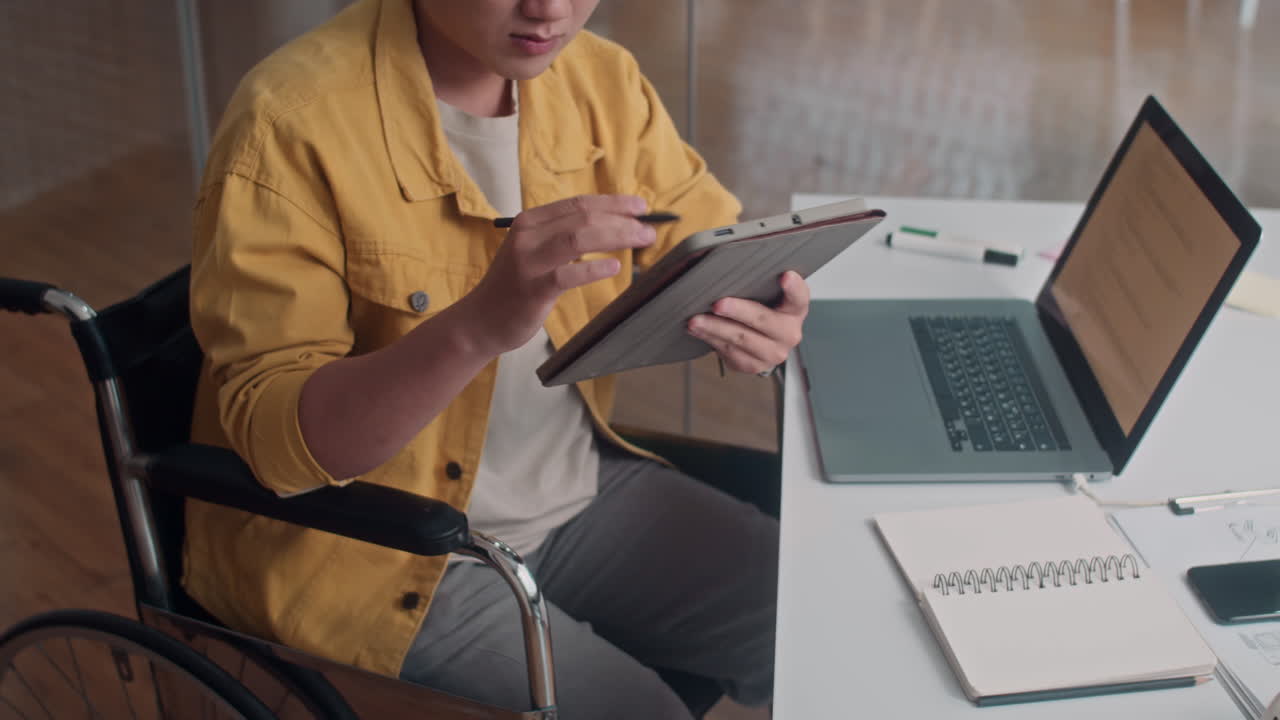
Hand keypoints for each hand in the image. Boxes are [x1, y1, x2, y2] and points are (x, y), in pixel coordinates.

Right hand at [461, 194, 656, 354]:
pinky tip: (614, 268)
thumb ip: (563, 238)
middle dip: (621, 220)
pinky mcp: (532, 289)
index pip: (578, 204)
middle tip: (648, 229)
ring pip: (579, 238)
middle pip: (583, 217)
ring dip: (616, 237)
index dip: (612, 203)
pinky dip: (594, 269)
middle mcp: (527, 236)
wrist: (480, 320)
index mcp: (530, 222)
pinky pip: (569, 274)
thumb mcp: (534, 252)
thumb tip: (611, 228)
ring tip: (641, 241)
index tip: (640, 207)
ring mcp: (528, 262)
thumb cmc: (515, 287)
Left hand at [686, 271, 809, 374]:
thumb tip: (728, 265)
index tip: (785, 275)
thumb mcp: (767, 294)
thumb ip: (760, 282)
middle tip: (717, 304)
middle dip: (738, 311)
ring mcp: (773, 353)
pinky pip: (729, 352)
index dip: (793, 287)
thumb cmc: (762, 309)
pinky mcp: (754, 365)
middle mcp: (789, 334)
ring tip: (695, 320)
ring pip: (741, 339)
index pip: (799, 296)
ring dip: (715, 328)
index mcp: (796, 309)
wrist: (762, 340)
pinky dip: (711, 339)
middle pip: (763, 319)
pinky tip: (698, 330)